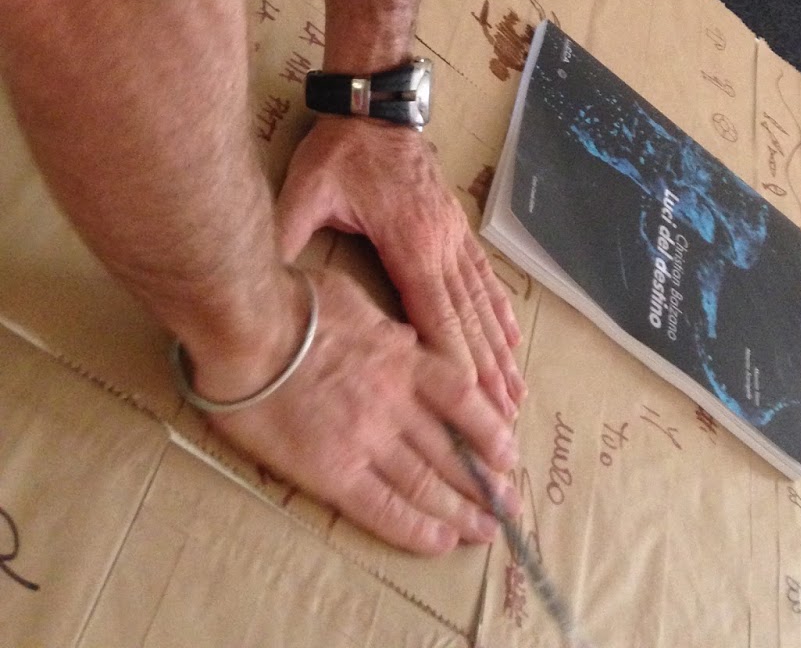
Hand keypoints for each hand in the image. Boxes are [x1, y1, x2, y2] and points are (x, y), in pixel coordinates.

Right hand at [193, 267, 518, 553]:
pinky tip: (440, 541)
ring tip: (485, 530)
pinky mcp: (332, 471)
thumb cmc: (294, 304)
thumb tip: (401, 339)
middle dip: (484, 479)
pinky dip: (415, 528)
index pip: (462, 398)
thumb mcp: (356, 300)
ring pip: (425, 482)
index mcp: (402, 358)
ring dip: (461, 509)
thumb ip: (385, 328)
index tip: (508, 449)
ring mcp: (367, 438)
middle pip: (451, 447)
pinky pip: (382, 507)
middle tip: (509, 503)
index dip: (490, 428)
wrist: (250, 328)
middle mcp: (396, 402)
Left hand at [276, 117, 525, 414]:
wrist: (376, 104)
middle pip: (468, 318)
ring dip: (499, 349)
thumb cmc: (342, 150)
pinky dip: (499, 309)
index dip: (454, 362)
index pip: (435, 315)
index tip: (471, 405)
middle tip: (505, 418)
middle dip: (486, 371)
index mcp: (408, 242)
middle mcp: (441, 243)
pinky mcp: (457, 225)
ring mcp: (454, 234)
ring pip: (482, 301)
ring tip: (515, 391)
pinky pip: (484, 275)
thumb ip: (287, 237)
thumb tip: (258, 281)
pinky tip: (511, 336)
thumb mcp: (305, 191)